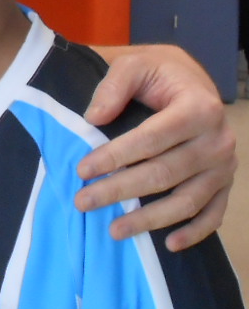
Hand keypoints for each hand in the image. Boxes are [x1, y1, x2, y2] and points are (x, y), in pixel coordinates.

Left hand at [77, 44, 234, 250]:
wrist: (191, 81)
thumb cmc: (159, 74)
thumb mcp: (134, 64)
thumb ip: (114, 86)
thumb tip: (94, 118)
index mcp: (198, 108)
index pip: (152, 139)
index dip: (116, 156)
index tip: (82, 170)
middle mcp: (218, 140)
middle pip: (165, 173)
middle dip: (120, 190)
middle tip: (83, 202)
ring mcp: (224, 166)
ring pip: (187, 201)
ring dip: (150, 219)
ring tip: (114, 230)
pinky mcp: (225, 183)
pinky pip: (213, 213)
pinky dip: (195, 232)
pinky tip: (169, 244)